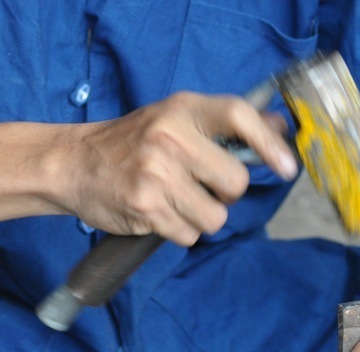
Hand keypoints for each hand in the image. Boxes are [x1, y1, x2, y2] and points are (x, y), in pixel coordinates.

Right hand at [58, 92, 296, 245]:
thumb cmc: (132, 143)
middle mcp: (170, 138)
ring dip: (201, 217)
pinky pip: (189, 235)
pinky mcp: (145, 207)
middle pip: (235, 183)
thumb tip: (279, 128)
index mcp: (183, 109)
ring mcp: (156, 174)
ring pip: (215, 217)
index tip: (287, 167)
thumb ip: (226, 125)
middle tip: (200, 185)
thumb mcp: (176, 119)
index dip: (269, 144)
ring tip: (175, 199)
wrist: (72, 164)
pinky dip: (179, 230)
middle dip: (225, 194)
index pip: (238, 116)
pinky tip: (159, 211)